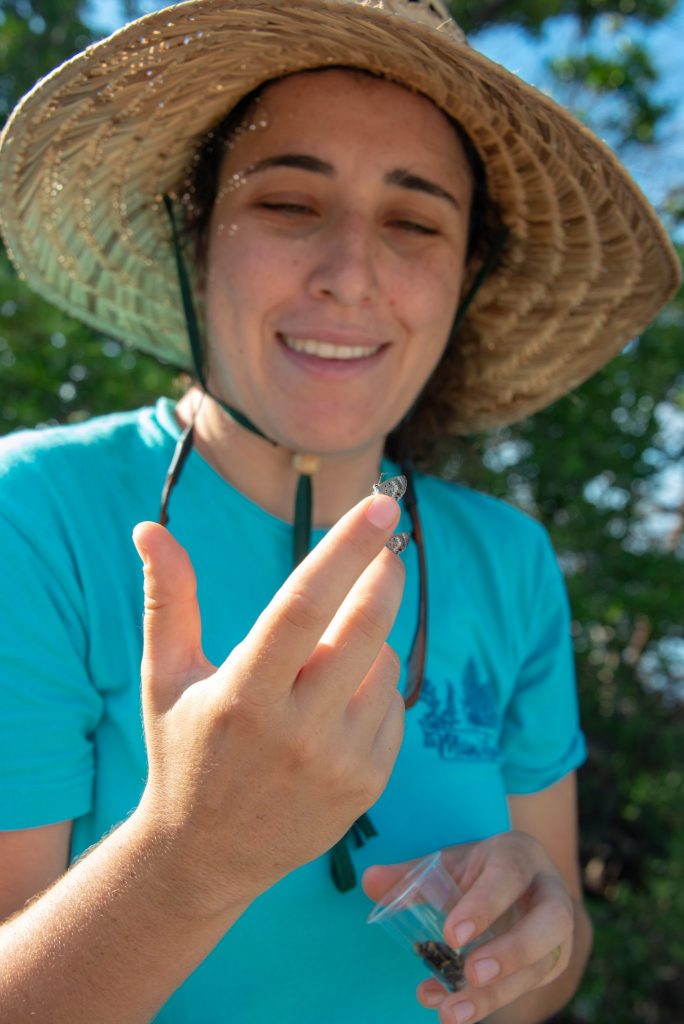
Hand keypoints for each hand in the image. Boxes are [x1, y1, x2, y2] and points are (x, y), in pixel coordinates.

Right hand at [131, 492, 404, 915]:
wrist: (205, 857)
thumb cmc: (182, 752)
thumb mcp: (165, 676)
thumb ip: (167, 599)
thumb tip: (148, 528)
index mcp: (241, 696)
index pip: (304, 605)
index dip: (345, 549)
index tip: (380, 505)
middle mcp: (295, 733)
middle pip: (363, 629)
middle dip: (384, 575)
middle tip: (389, 545)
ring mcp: (338, 764)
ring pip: (382, 665)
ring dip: (369, 638)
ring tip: (330, 651)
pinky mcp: (367, 785)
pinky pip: (393, 707)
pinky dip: (374, 685)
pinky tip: (339, 697)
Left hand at [363, 831, 574, 1023]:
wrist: (522, 882)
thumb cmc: (480, 870)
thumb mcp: (449, 864)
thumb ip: (411, 875)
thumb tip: (370, 881)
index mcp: (520, 856)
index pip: (509, 876)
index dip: (483, 906)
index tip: (451, 936)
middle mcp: (549, 893)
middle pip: (551, 921)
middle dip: (514, 950)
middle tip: (471, 973)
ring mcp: (557, 933)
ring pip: (542, 965)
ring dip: (497, 993)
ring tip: (451, 1012)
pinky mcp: (551, 965)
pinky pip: (527, 988)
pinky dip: (487, 1003)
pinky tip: (448, 1008)